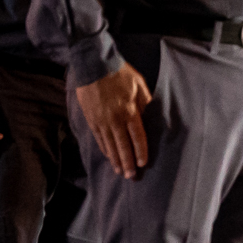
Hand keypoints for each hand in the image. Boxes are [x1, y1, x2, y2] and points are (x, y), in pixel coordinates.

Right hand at [77, 65, 154, 179]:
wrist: (93, 65)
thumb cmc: (119, 73)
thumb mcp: (139, 84)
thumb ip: (145, 102)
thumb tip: (150, 116)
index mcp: (129, 111)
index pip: (137, 137)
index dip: (140, 152)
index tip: (143, 164)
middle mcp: (115, 120)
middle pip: (123, 146)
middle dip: (127, 162)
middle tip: (131, 176)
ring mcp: (101, 121)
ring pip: (109, 145)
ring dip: (115, 160)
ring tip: (120, 172)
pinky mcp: (91, 119)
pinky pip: (99, 139)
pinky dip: (104, 149)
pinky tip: (108, 157)